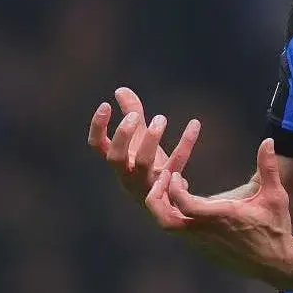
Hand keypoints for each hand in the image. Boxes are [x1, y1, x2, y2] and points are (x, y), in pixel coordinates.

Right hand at [87, 86, 199, 203]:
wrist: (169, 202)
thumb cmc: (148, 166)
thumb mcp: (139, 141)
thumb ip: (131, 114)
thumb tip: (120, 90)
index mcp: (118, 162)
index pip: (97, 145)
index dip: (98, 127)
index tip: (105, 105)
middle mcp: (127, 174)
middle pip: (116, 157)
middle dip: (123, 135)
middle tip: (135, 116)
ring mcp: (148, 182)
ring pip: (144, 163)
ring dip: (151, 139)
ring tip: (160, 118)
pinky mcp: (170, 185)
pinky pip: (177, 163)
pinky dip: (186, 143)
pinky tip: (195, 123)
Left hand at [146, 138, 292, 282]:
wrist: (276, 264)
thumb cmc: (275, 228)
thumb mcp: (275, 195)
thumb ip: (268, 167)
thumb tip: (268, 141)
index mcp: (220, 217)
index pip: (184, 203)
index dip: (173, 187)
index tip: (175, 173)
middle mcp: (206, 232)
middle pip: (165, 220)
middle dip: (156, 198)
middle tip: (163, 178)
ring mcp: (203, 243)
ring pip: (170, 227)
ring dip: (166, 206)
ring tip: (175, 187)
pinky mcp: (204, 249)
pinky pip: (181, 232)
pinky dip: (176, 215)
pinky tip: (187, 202)